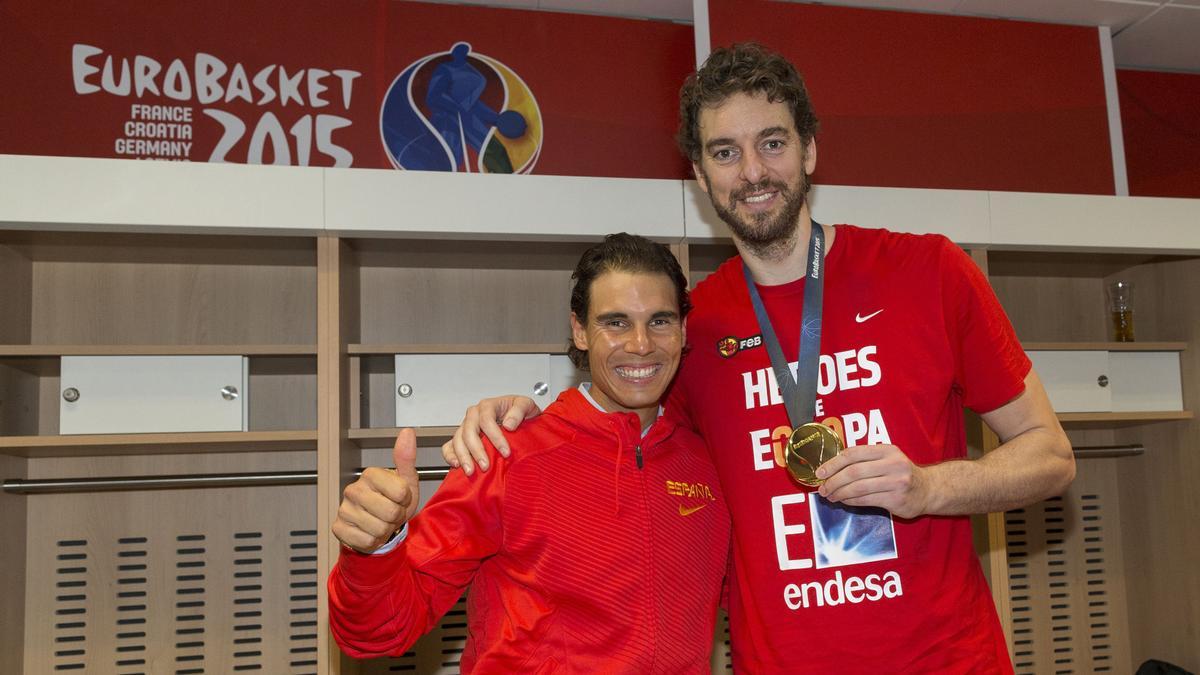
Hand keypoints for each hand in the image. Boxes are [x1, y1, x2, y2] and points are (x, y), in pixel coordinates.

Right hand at [332, 428, 420, 553]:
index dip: (406, 500)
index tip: (400, 498)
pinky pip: (366, 541)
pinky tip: (369, 531)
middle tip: (391, 513)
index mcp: (370, 474)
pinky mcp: (339, 528)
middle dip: (396, 517)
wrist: (377, 525)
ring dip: (386, 530)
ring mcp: (344, 509)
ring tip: (381, 521)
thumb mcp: (405, 480)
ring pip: (379, 529)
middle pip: (391, 512)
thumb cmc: (392, 501)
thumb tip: (407, 432)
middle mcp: (354, 489)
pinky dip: (373, 541)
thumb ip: (406, 458)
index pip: (401, 492)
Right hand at [441, 396, 540, 474]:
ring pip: (458, 439)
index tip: (506, 452)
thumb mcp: (526, 405)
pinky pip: (449, 446)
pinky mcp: (461, 438)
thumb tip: (508, 424)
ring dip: (463, 456)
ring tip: (471, 471)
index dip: (495, 437)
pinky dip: (450, 455)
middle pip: (469, 431)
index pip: (486, 420)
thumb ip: (519, 411)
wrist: (520, 418)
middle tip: (486, 466)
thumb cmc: (520, 412)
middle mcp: (474, 415)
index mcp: (488, 406)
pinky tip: (457, 465)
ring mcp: (466, 426)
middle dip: (476, 450)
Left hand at [816, 444, 930, 518]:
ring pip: (858, 488)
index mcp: (887, 450)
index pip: (853, 453)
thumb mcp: (887, 458)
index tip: (820, 472)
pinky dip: (851, 501)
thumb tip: (831, 469)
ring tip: (831, 496)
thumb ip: (864, 460)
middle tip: (823, 489)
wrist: (928, 489)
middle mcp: (893, 464)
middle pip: (853, 472)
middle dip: (833, 481)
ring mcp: (896, 483)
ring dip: (840, 493)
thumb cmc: (900, 473)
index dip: (833, 463)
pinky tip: (844, 501)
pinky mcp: (896, 500)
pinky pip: (866, 500)